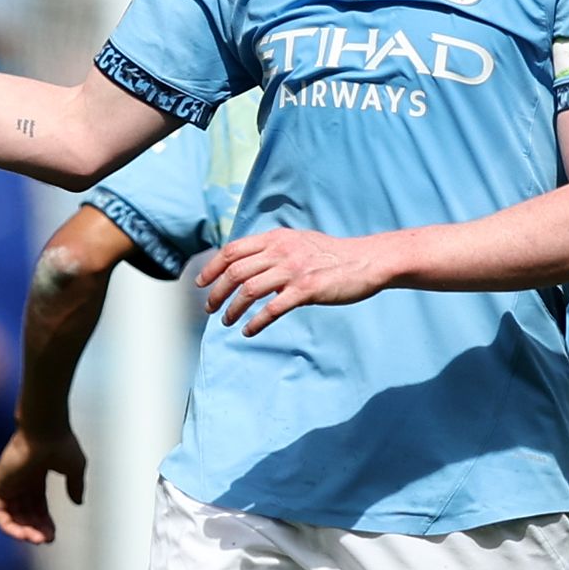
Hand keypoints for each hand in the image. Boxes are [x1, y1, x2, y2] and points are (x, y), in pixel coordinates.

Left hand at [0, 427, 87, 543]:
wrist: (45, 430)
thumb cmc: (61, 444)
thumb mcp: (74, 469)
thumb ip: (75, 486)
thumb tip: (77, 503)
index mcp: (36, 475)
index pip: (37, 506)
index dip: (45, 522)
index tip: (53, 536)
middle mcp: (20, 479)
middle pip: (26, 513)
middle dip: (36, 529)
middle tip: (46, 540)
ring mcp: (8, 482)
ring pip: (12, 516)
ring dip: (24, 531)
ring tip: (37, 540)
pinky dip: (9, 526)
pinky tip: (23, 535)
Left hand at [197, 227, 393, 334]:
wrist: (367, 260)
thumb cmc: (332, 255)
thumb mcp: (299, 242)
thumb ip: (274, 249)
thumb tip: (249, 264)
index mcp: (276, 238)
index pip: (232, 250)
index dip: (212, 267)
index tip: (201, 283)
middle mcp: (281, 251)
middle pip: (235, 272)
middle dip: (216, 292)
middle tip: (210, 308)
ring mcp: (293, 270)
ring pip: (248, 291)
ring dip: (232, 309)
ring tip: (226, 321)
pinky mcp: (306, 290)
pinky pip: (272, 309)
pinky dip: (255, 322)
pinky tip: (248, 331)